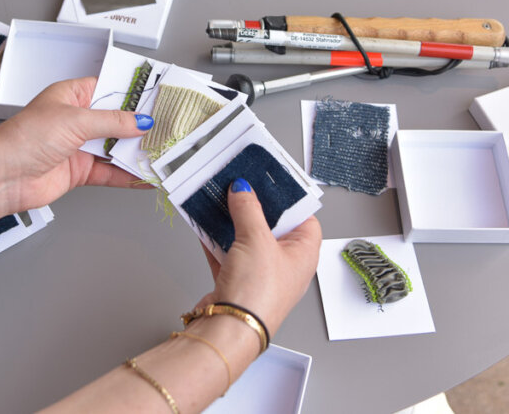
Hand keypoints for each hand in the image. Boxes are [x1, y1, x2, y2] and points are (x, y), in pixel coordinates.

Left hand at [0, 77, 152, 213]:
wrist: (3, 176)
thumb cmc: (25, 138)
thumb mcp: (75, 120)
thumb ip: (112, 121)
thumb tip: (141, 121)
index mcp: (71, 95)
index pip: (110, 88)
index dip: (134, 92)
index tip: (158, 95)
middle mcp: (76, 119)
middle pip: (117, 120)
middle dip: (141, 125)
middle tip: (167, 126)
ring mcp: (79, 146)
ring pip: (117, 146)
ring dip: (137, 151)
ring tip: (163, 151)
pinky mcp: (80, 170)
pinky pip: (111, 171)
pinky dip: (129, 175)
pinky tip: (145, 175)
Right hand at [195, 179, 321, 333]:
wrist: (228, 329)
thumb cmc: (257, 292)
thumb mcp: (257, 240)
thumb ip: (248, 209)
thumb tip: (243, 189)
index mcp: (303, 254)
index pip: (303, 217)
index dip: (288, 197)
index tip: (271, 179)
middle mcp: (284, 264)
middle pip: (271, 226)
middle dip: (254, 205)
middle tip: (241, 183)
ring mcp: (258, 273)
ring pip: (245, 238)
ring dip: (231, 219)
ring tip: (219, 196)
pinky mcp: (235, 281)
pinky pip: (225, 252)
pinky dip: (215, 237)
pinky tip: (204, 220)